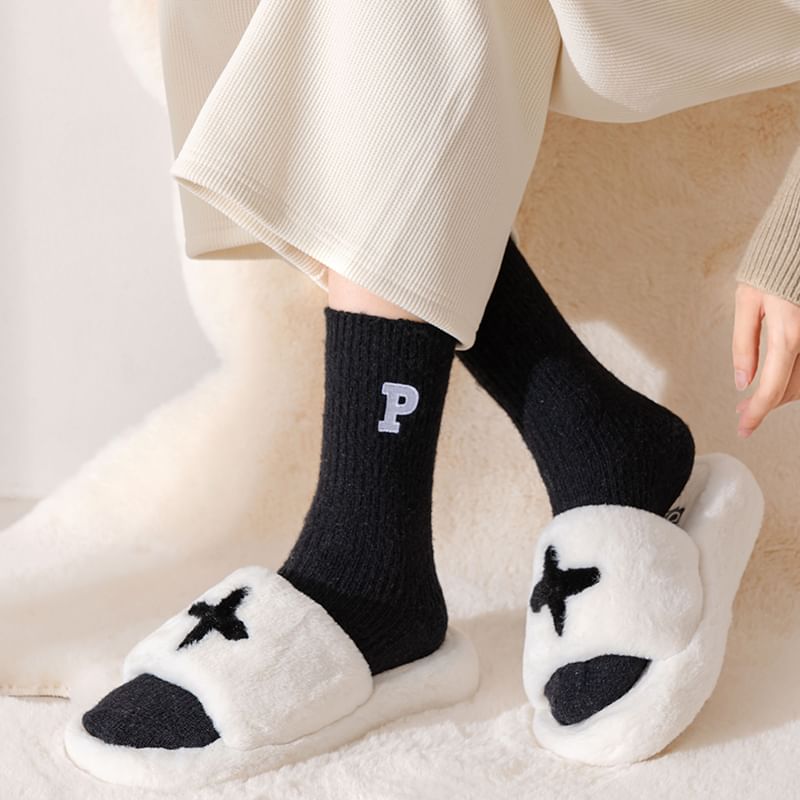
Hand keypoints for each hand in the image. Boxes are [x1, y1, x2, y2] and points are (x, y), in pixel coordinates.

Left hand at [732, 283, 799, 436]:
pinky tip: (778, 379)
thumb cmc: (774, 264)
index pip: (772, 387)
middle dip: (766, 405)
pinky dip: (794, 377)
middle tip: (742, 414)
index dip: (757, 413)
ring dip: (782, 394)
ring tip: (755, 400)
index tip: (743, 429)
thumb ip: (744, 343)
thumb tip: (742, 381)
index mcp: (789, 332)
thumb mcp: (748, 301)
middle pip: (791, 388)